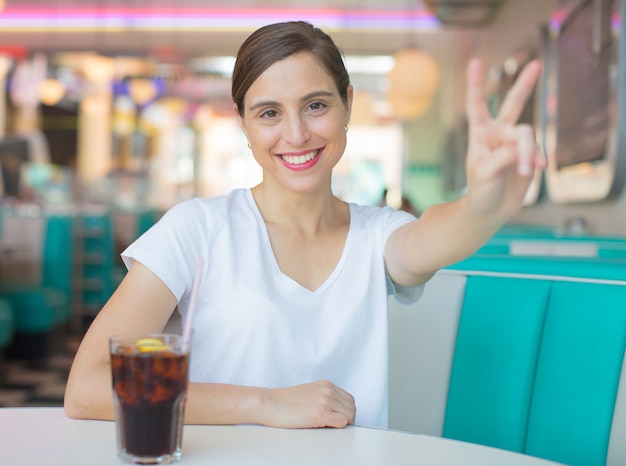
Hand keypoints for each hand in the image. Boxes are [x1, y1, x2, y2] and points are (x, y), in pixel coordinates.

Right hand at [260, 380, 355, 427]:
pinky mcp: (321, 414)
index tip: (340, 417)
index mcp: (325, 385)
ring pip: (349, 415)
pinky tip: (326, 427)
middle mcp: (327, 391)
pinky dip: (338, 427)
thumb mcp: (309, 392)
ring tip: (330, 427)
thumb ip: (323, 396)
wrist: (269, 403)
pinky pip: (342, 422)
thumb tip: (334, 410)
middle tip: (337, 425)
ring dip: (343, 423)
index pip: (348, 398)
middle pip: (351, 407)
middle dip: (347, 417)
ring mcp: (325, 401)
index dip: (346, 410)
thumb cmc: (284, 401)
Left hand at [464, 58, 545, 220]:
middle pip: (513, 104)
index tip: (475, 62)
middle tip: (537, 65)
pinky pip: (537, 149)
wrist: (492, 209)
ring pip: (528, 135)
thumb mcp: (485, 172)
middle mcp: (498, 133)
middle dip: (525, 84)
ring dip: (528, 152)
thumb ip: (503, 155)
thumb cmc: (480, 190)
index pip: (477, 105)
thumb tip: (523, 147)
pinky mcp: (528, 153)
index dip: (476, 84)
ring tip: (525, 169)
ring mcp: (514, 142)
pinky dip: (536, 158)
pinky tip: (535, 168)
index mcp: (480, 134)